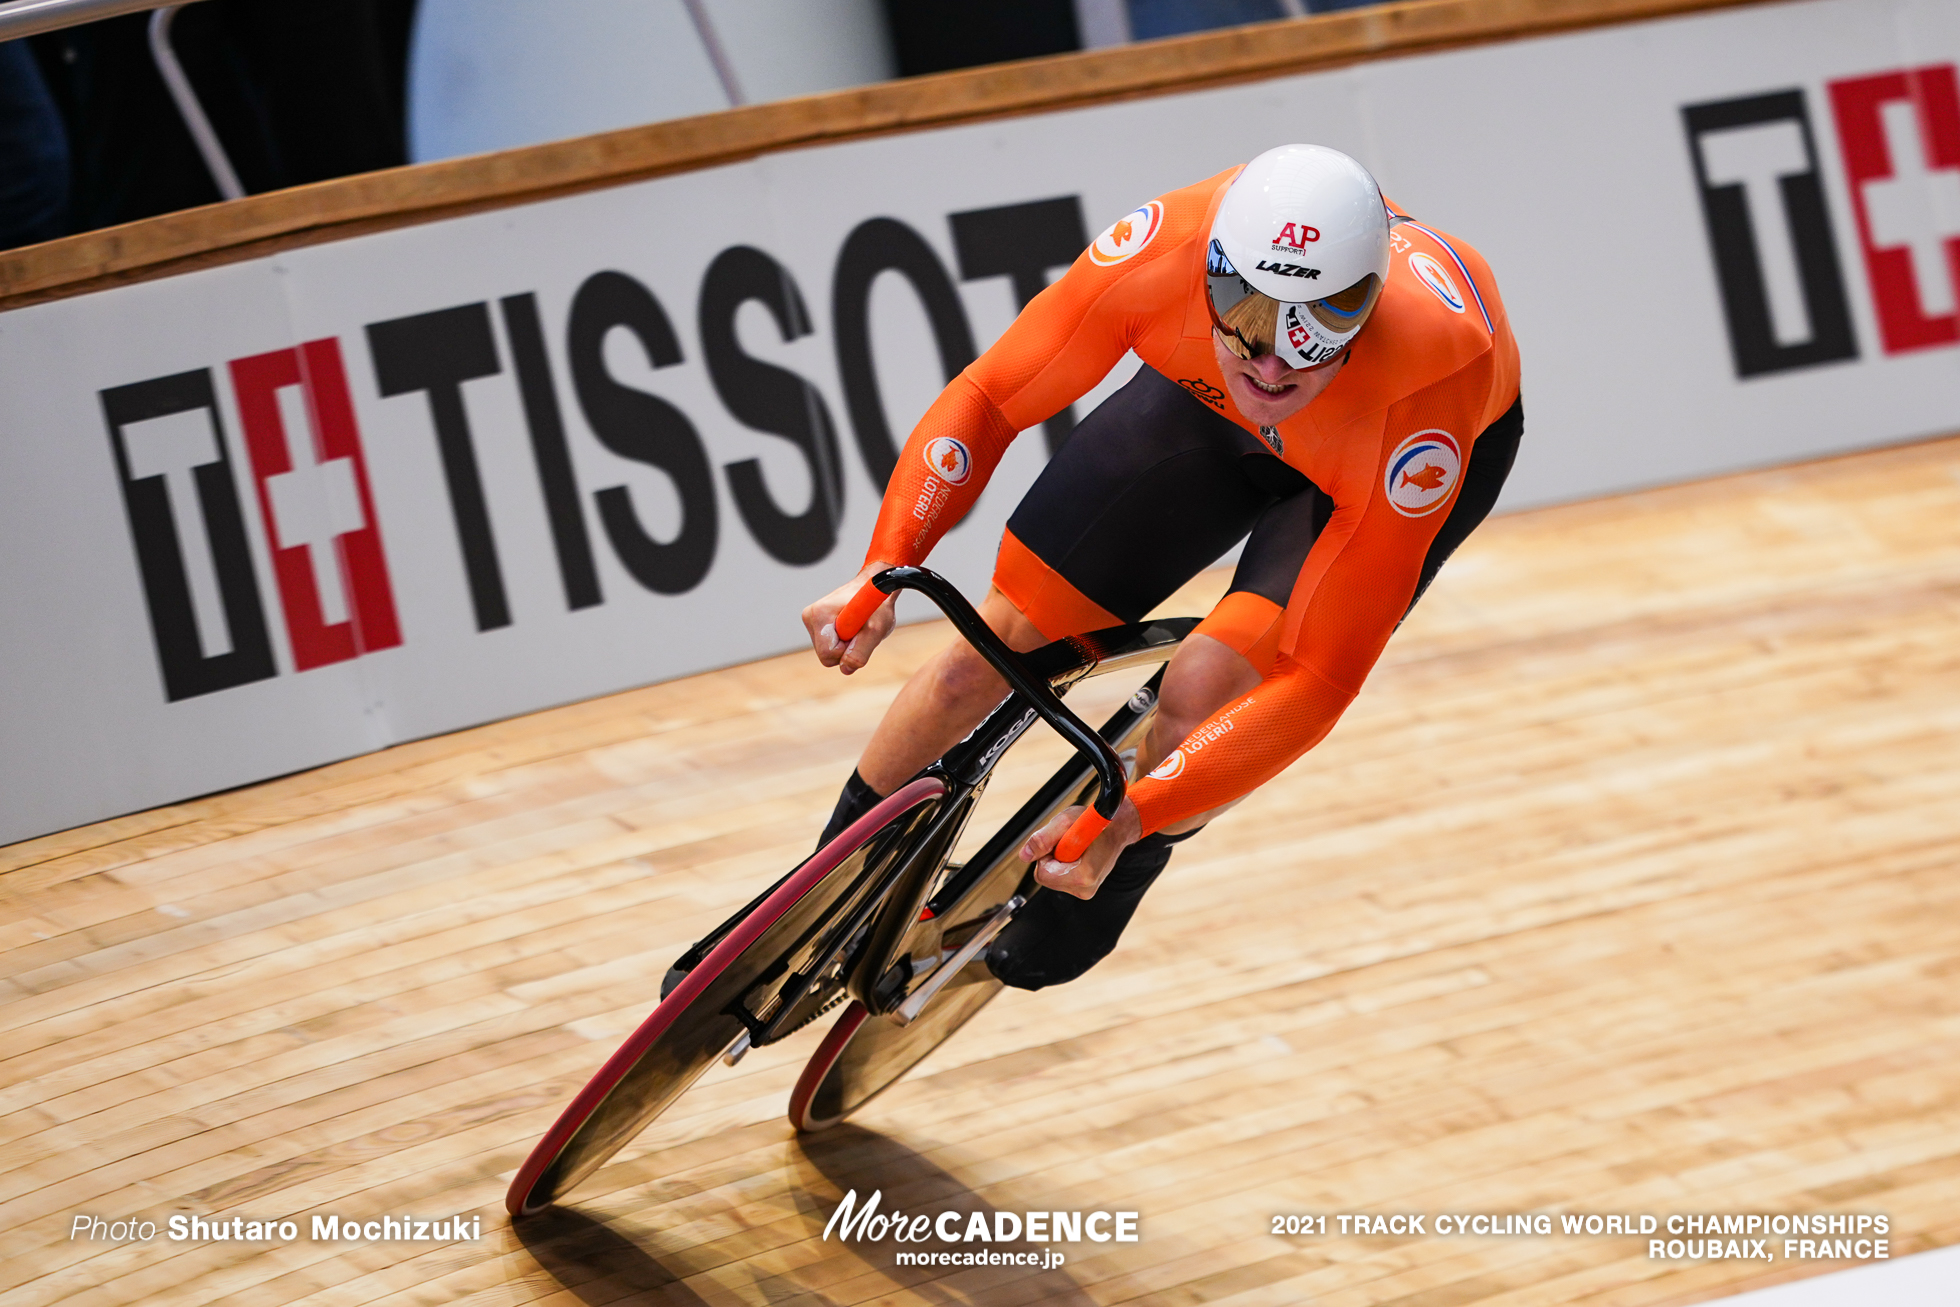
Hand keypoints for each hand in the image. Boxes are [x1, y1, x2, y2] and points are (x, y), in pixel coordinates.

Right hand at [803, 561, 897, 674]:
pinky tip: (853, 626)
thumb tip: (845, 669)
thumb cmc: (876, 602)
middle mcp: (811, 617)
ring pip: (828, 651)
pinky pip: (831, 645)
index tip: (859, 634)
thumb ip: (860, 652)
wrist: (876, 586)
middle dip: (846, 648)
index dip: (847, 650)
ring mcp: (812, 620)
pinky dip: (845, 640)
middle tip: (860, 629)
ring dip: (847, 644)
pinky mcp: (818, 624)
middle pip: (826, 655)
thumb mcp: (875, 629)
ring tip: (858, 625)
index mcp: (819, 615)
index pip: (827, 654)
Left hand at [1019, 800, 1142, 899]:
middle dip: (1052, 859)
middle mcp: (1085, 889)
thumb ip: (1042, 839)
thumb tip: (1025, 855)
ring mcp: (1086, 891)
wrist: (1117, 828)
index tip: (1061, 843)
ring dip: (1059, 862)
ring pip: (1053, 879)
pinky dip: (1065, 866)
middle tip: (1069, 844)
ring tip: (1076, 848)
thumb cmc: (1096, 823)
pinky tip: (1079, 855)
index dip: (1047, 855)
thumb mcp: (1065, 822)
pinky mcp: (1085, 890)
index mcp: (1082, 876)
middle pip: (1047, 878)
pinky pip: (1062, 879)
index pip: (1043, 874)